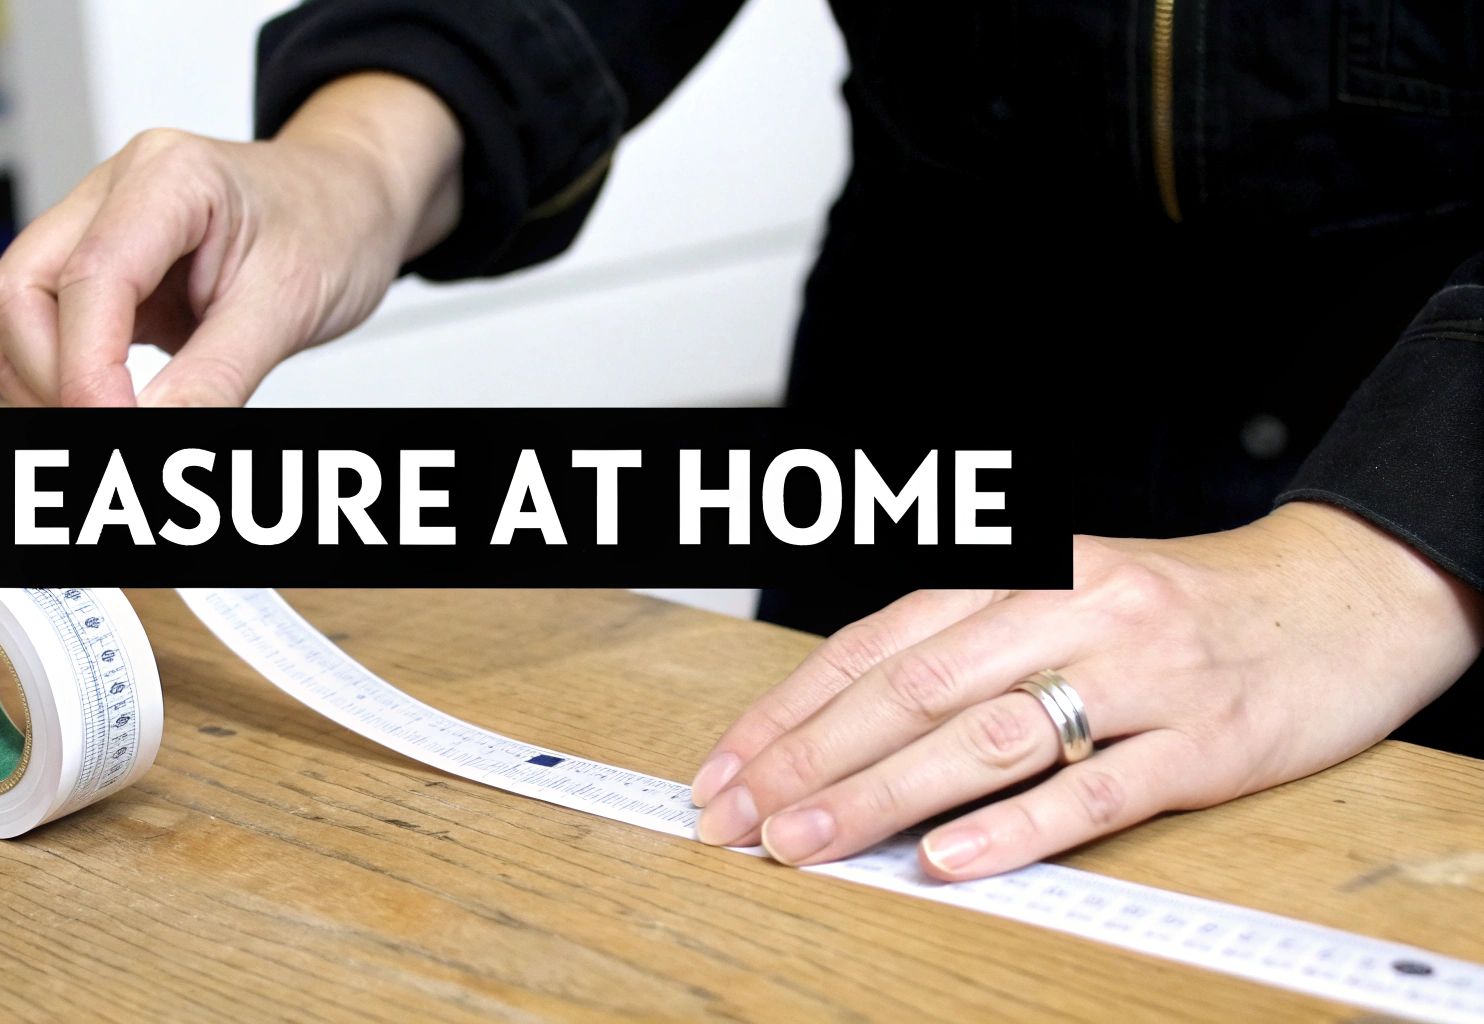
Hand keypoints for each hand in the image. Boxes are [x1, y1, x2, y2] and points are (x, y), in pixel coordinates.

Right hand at [0, 73, 462, 405]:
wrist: (350, 201)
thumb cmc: (332, 224)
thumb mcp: (290, 305)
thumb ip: (218, 376)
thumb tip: (158, 433)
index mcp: (168, 177)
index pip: (90, 277)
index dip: (87, 369)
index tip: (114, 428)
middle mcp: (114, 193)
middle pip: (20, 292)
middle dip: (54, 376)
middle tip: (118, 433)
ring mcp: (98, 229)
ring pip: (19, 315)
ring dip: (50, 382)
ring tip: (122, 422)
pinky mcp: (103, 273)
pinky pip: (49, 330)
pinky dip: (69, 377)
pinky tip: (119, 406)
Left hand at [690, 502, 1481, 876]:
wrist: (1343, 593)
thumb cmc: (1179, 604)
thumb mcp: (1063, 592)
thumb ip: (966, 643)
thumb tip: (839, 722)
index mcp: (1023, 569)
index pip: (875, 642)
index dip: (789, 710)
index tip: (724, 769)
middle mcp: (1070, 607)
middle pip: (911, 688)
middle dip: (808, 758)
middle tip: (738, 818)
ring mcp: (1141, 673)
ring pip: (988, 734)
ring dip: (881, 793)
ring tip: (807, 841)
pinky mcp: (1208, 739)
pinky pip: (1099, 788)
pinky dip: (1016, 826)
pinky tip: (948, 858)